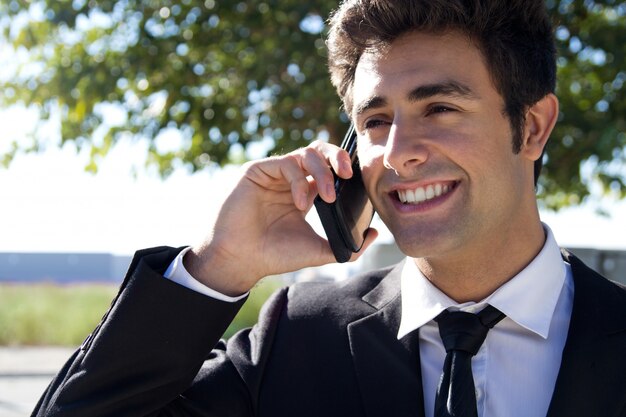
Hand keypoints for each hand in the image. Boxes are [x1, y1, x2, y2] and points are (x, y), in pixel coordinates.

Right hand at [184, 141, 377, 295]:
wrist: (242, 260)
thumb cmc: (275, 255)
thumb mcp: (319, 251)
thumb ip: (348, 247)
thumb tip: (375, 235)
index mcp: (304, 192)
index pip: (329, 167)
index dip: (344, 168)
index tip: (358, 182)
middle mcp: (290, 179)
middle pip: (320, 150)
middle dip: (338, 156)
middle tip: (348, 173)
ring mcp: (274, 173)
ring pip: (306, 153)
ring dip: (323, 172)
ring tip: (327, 197)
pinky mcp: (258, 170)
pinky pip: (287, 163)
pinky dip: (299, 181)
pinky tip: (300, 203)